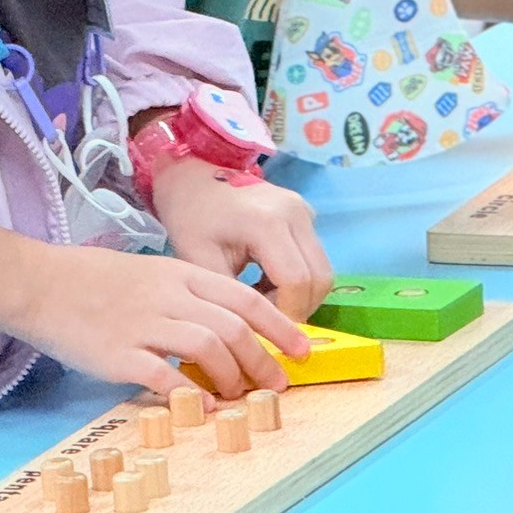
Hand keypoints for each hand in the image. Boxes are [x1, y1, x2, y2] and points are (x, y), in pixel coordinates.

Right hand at [0, 222, 305, 399]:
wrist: (40, 282)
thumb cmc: (98, 281)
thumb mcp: (153, 274)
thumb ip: (190, 298)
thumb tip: (231, 332)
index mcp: (182, 274)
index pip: (245, 298)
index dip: (280, 325)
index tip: (303, 349)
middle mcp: (169, 296)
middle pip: (233, 326)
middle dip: (264, 359)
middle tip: (277, 385)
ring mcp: (143, 324)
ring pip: (207, 347)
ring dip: (231, 378)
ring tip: (238, 398)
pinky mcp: (116, 354)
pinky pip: (162, 375)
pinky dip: (188, 394)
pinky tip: (201, 409)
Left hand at [151, 159, 333, 325]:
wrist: (194, 175)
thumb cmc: (190, 217)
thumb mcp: (198, 262)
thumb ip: (230, 299)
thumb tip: (252, 337)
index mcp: (267, 222)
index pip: (296, 281)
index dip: (286, 314)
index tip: (261, 332)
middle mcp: (296, 213)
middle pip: (319, 278)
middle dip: (298, 309)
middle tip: (264, 323)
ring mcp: (304, 210)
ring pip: (323, 269)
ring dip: (300, 295)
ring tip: (262, 302)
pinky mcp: (305, 213)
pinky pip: (315, 257)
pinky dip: (298, 279)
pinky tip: (266, 284)